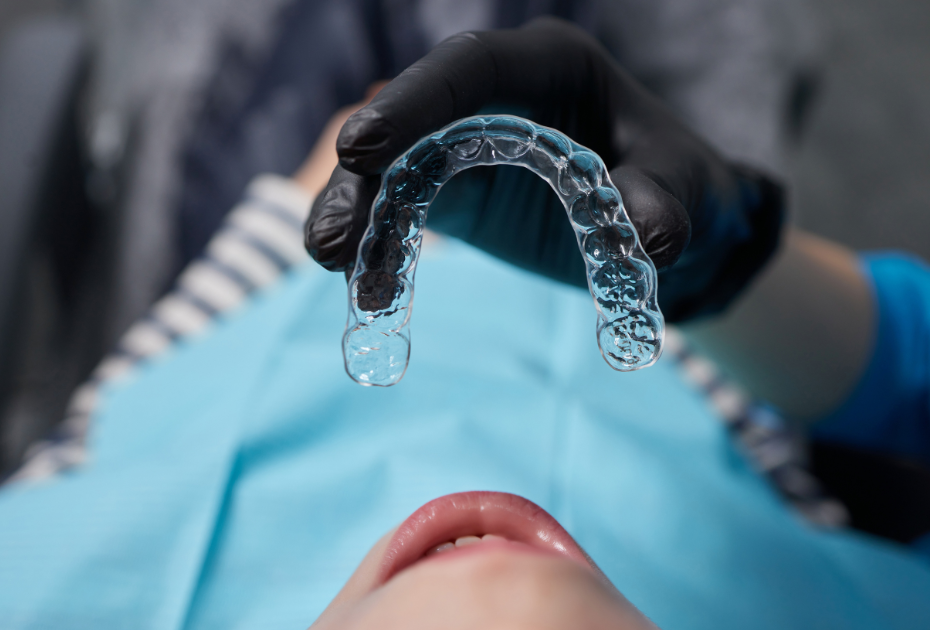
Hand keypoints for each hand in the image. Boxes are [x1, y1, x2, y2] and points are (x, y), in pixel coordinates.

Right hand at [304, 17, 783, 321]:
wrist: (665, 214)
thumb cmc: (676, 179)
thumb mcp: (682, 185)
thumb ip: (663, 201)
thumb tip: (648, 237)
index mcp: (548, 68)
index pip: (471, 69)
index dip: (415, 102)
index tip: (362, 148)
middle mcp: (496, 99)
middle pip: (414, 123)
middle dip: (367, 177)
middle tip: (332, 241)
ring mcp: (467, 146)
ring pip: (396, 171)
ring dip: (361, 218)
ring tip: (335, 269)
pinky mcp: (457, 194)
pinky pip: (408, 215)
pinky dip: (385, 251)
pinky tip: (372, 295)